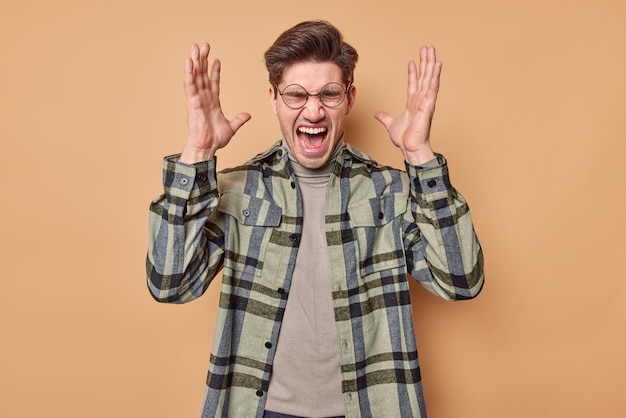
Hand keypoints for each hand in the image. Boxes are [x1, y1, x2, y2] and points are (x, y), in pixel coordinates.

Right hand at [180, 43, 250, 162]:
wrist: (206, 148)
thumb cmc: (214, 140)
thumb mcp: (231, 127)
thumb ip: (239, 119)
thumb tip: (248, 115)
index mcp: (212, 102)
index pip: (213, 82)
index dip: (214, 71)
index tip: (217, 60)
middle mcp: (203, 98)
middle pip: (203, 74)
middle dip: (203, 60)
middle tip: (204, 45)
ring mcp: (197, 99)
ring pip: (195, 76)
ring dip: (195, 61)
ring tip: (195, 47)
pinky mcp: (191, 102)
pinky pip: (189, 85)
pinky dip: (189, 73)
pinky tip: (188, 62)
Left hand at [374, 46, 440, 164]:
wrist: (410, 148)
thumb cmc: (405, 139)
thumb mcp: (390, 125)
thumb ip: (384, 118)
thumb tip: (377, 114)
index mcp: (413, 103)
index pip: (413, 83)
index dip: (413, 72)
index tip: (412, 61)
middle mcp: (421, 100)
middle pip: (424, 76)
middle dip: (425, 62)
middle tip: (427, 48)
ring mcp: (426, 101)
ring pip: (429, 78)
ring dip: (430, 63)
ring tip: (432, 50)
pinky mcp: (429, 105)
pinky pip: (432, 87)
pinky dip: (435, 75)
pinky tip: (438, 64)